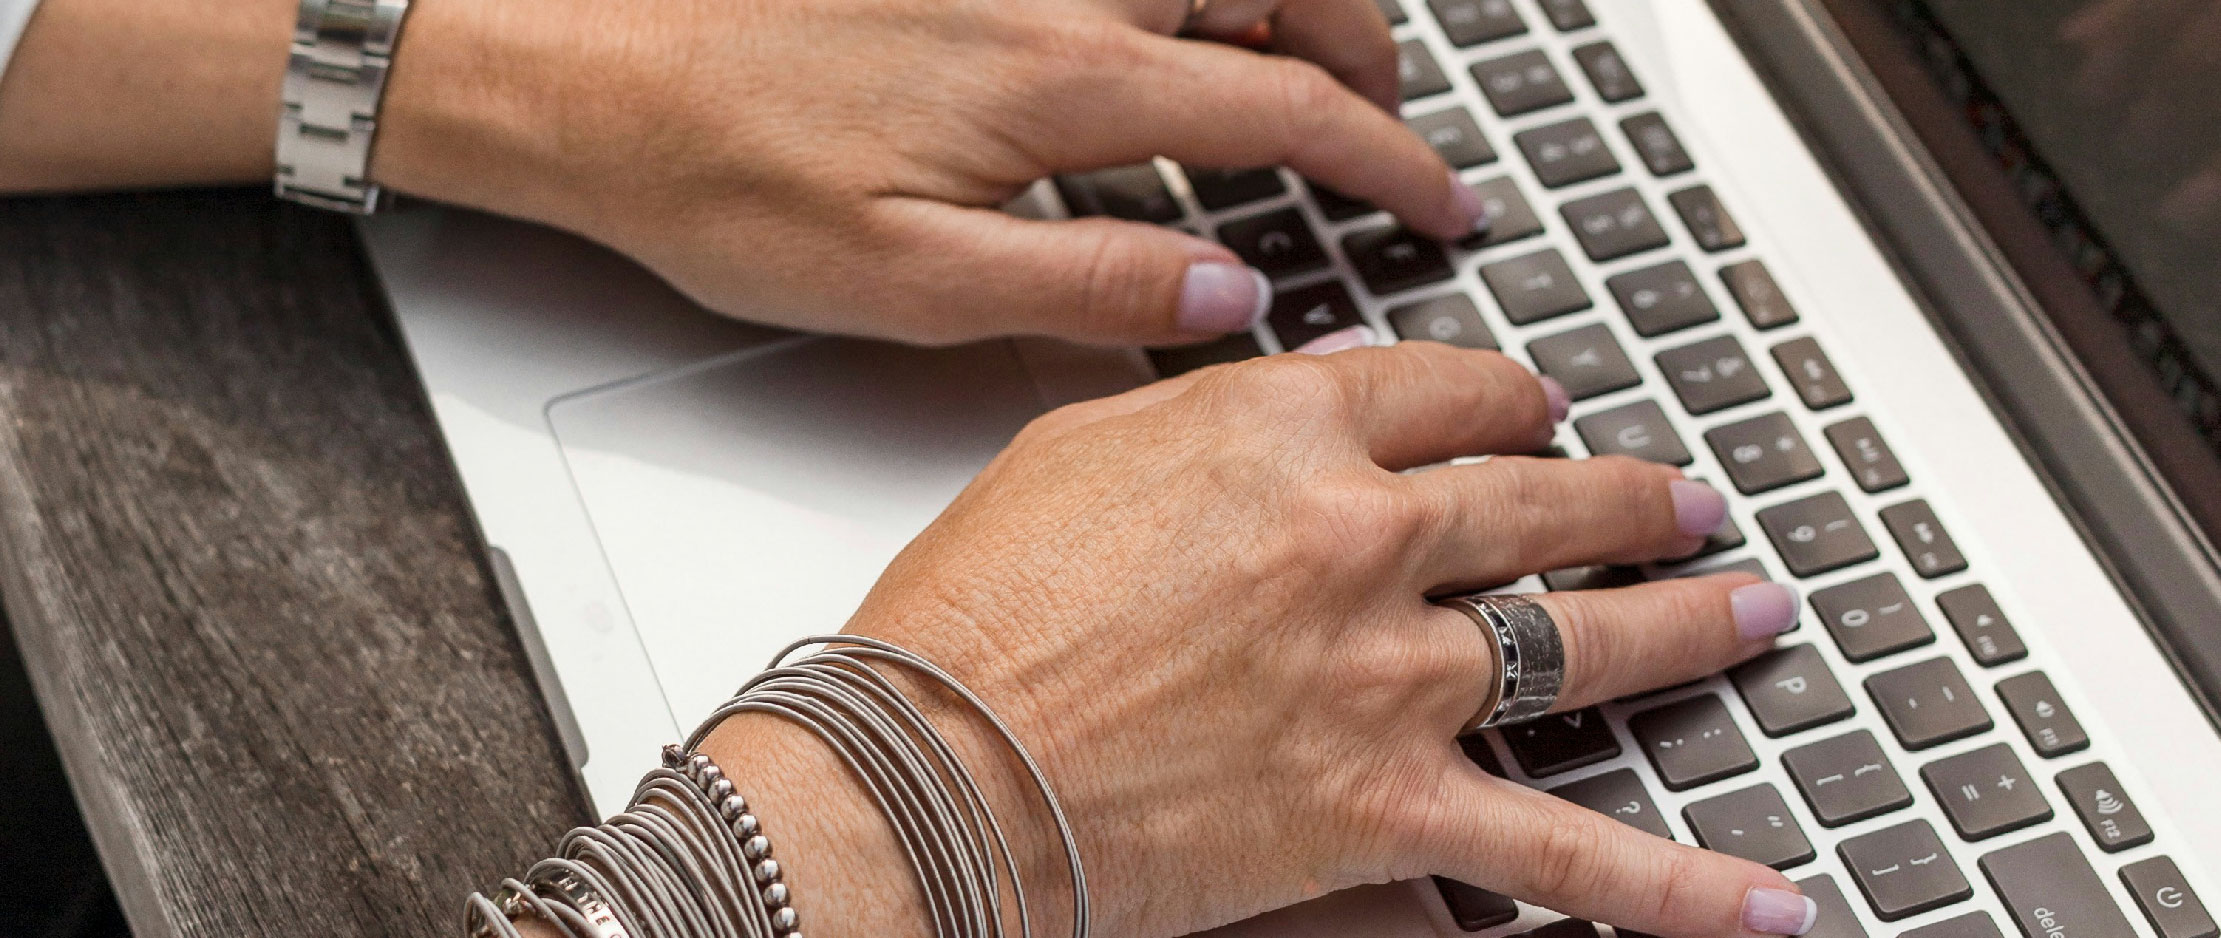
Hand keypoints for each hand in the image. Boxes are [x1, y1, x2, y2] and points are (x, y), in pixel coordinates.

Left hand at [368, 0, 1479, 344]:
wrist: (582, 64)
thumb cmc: (718, 174)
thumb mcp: (906, 282)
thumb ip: (1085, 278)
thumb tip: (1227, 290)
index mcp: (1059, 79)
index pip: (1285, 107)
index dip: (1385, 160)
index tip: (1437, 200)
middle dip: (1365, 51)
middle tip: (1386, 123)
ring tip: (1302, 58)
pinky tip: (1168, 17)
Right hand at [704, 339, 1813, 937]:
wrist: (930, 768)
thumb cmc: (973, 617)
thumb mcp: (1077, 451)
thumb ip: (1212, 417)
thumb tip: (1305, 401)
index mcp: (1281, 433)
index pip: (1442, 392)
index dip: (1504, 399)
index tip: (1526, 411)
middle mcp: (1359, 539)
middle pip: (1539, 498)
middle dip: (1626, 495)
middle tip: (1672, 499)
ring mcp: (1389, 676)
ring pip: (1586, 640)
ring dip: (1685, 622)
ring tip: (1746, 609)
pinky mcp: (1390, 807)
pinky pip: (1568, 854)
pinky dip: (1678, 886)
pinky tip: (1760, 896)